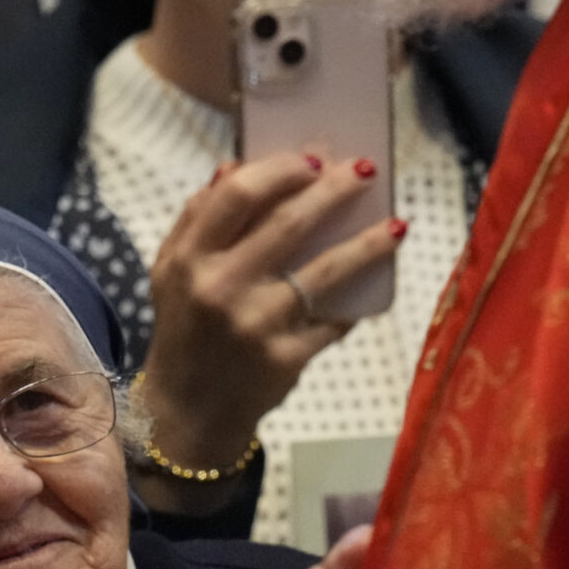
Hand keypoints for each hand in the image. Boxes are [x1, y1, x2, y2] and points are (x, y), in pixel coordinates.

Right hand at [135, 153, 407, 510]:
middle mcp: (222, 289)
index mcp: (190, 259)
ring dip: (368, 244)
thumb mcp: (171, 270)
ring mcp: (257, 326)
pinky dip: (356, 301)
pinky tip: (378, 283)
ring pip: (325, 273)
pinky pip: (333, 320)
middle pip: (288, 225)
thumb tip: (236, 165)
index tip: (313, 159)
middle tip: (367, 170)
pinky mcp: (286, 359)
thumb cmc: (185, 327)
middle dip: (335, 191)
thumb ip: (197, 217)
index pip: (237, 196)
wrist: (187, 409)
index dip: (280, 170)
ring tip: (397, 225)